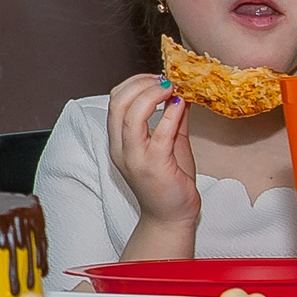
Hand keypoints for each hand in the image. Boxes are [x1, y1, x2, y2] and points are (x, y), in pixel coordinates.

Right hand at [106, 72, 200, 231]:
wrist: (170, 218)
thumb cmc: (169, 184)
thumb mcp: (171, 144)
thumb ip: (173, 120)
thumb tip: (181, 94)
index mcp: (119, 142)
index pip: (115, 101)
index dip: (134, 83)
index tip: (156, 78)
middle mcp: (120, 149)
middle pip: (118, 103)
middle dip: (141, 84)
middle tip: (165, 80)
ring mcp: (135, 158)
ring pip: (131, 115)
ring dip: (152, 94)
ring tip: (171, 88)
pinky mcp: (154, 166)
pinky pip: (159, 133)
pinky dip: (170, 114)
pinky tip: (180, 105)